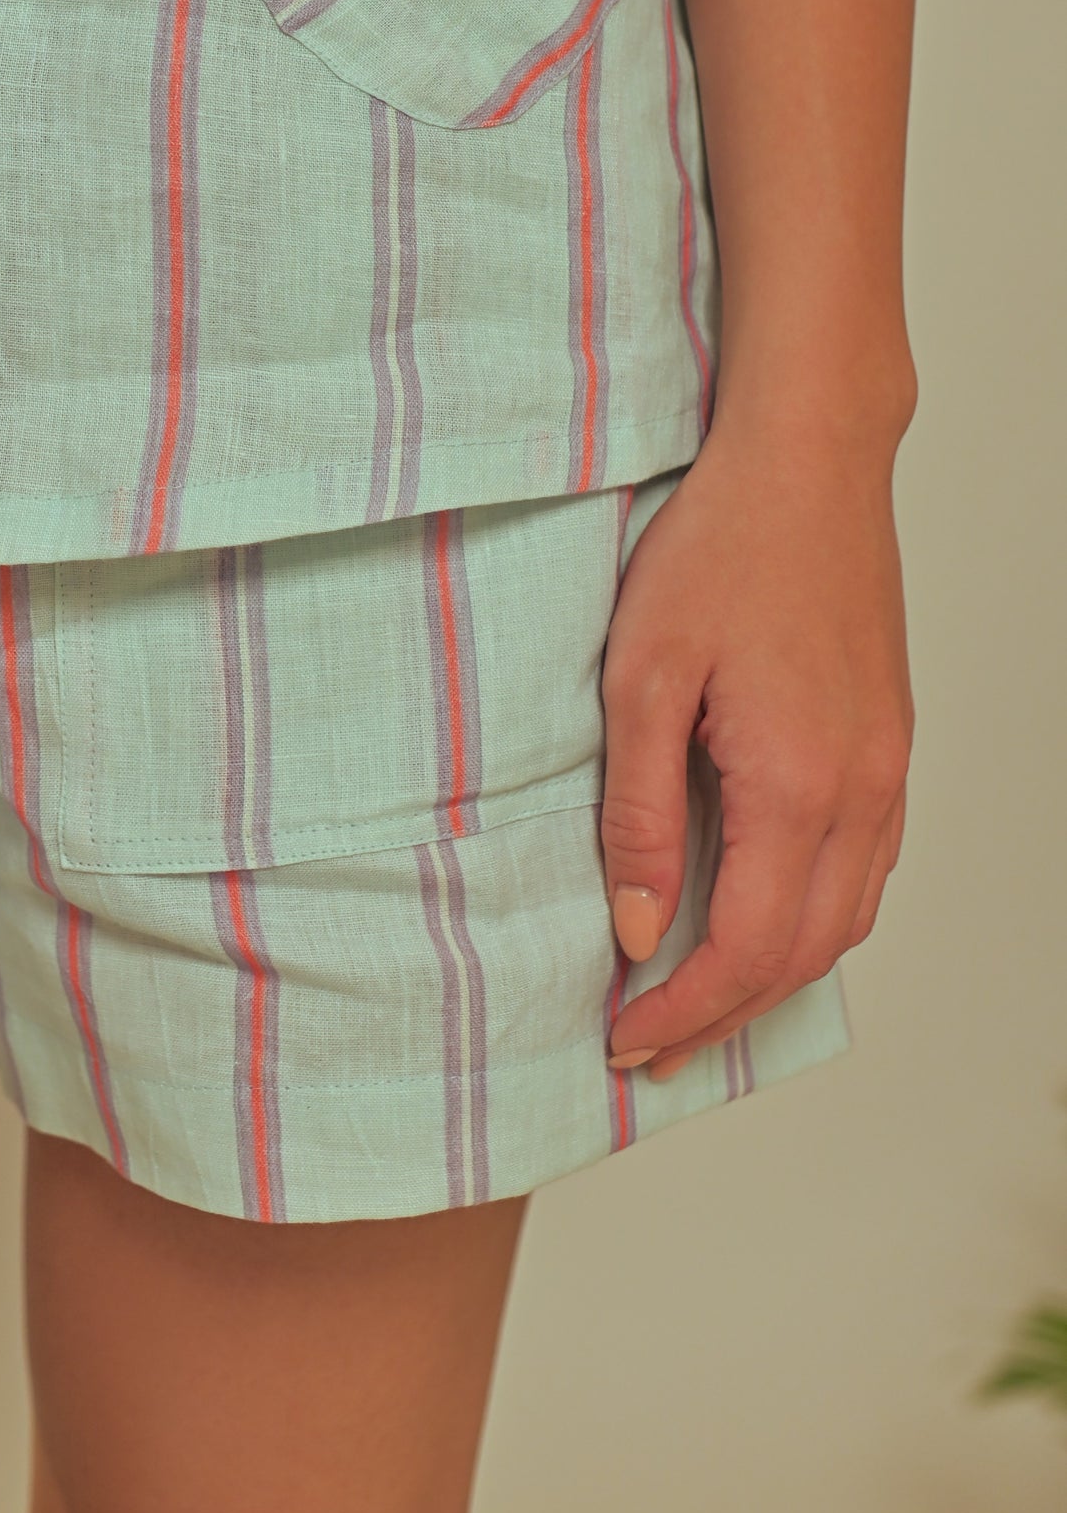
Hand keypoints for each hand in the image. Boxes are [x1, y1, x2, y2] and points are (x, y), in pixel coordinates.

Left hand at [598, 409, 912, 1078]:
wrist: (807, 466)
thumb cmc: (718, 549)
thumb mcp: (641, 678)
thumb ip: (639, 814)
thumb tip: (637, 929)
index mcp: (795, 786)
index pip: (742, 949)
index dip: (681, 1012)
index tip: (623, 1039)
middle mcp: (861, 794)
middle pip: (801, 956)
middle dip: (721, 1016)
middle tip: (647, 1047)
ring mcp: (887, 771)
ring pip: (846, 922)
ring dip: (773, 978)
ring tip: (697, 1004)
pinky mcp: (890, 745)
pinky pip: (867, 871)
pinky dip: (816, 923)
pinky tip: (765, 920)